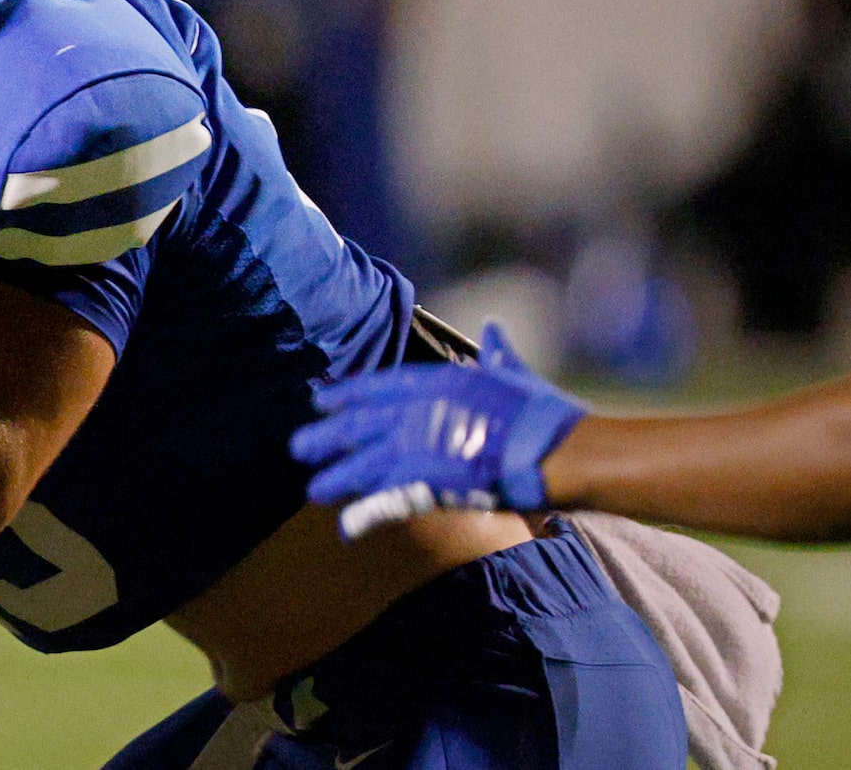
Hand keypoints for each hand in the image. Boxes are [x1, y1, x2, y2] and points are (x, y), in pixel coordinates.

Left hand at [289, 322, 588, 537]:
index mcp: (435, 382)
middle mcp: (417, 411)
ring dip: (338, 478)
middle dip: (328, 437)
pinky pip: (389, 499)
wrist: (558, 449)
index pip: (378, 387)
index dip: (347, 396)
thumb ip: (498, 355)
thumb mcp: (515, 375)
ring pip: (366, 464)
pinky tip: (345, 526)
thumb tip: (494, 329)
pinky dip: (366, 514)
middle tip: (297, 447)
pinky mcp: (428, 481)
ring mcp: (419, 446)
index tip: (319, 401)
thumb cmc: (543, 413)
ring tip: (312, 491)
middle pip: (360, 425)